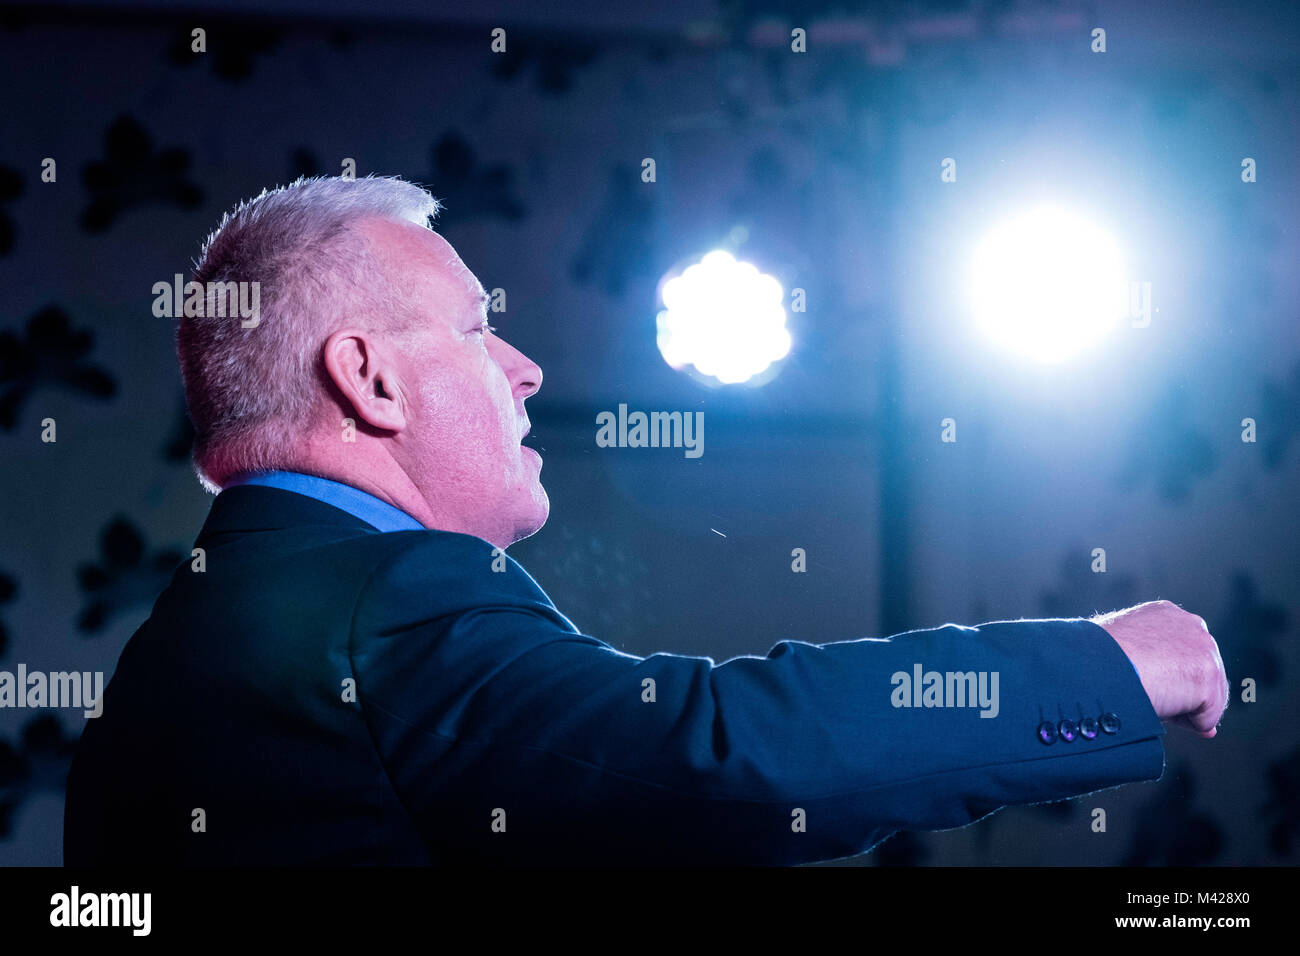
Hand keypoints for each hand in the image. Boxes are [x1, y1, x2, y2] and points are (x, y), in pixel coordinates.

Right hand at [1090, 600, 1227, 737]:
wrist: (1093, 664)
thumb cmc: (1094, 660)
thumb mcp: (1124, 652)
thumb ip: (1153, 666)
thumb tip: (1181, 702)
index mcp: (1166, 615)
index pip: (1185, 655)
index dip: (1171, 680)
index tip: (1151, 690)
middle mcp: (1191, 625)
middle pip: (1203, 675)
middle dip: (1184, 696)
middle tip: (1152, 701)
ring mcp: (1204, 648)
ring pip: (1208, 698)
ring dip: (1182, 709)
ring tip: (1151, 702)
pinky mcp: (1208, 674)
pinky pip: (1207, 718)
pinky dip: (1187, 724)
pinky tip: (1160, 709)